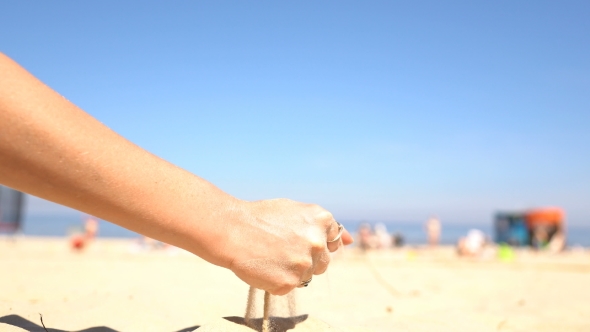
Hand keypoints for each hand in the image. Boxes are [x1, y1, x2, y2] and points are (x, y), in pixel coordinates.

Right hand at [226, 199, 352, 294]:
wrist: (231, 229)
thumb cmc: (261, 217)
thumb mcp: (296, 210)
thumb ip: (324, 225)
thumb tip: (352, 240)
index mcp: (321, 220)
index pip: (333, 240)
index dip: (316, 243)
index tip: (303, 243)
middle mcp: (318, 242)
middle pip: (322, 262)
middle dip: (306, 259)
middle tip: (281, 249)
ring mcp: (304, 264)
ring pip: (306, 276)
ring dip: (292, 271)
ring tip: (271, 256)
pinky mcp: (289, 283)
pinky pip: (289, 287)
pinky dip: (277, 281)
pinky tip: (264, 266)